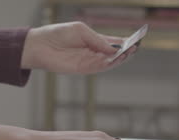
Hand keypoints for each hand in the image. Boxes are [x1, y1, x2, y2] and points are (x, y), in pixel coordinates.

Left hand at [21, 22, 136, 73]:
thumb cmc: (58, 34)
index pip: (114, 42)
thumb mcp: (80, 30)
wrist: (40, 45)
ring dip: (119, 58)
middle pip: (114, 53)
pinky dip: (108, 64)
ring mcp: (89, 61)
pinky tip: (114, 59)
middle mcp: (93, 51)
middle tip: (134, 48)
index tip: (137, 40)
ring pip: (109, 62)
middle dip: (125, 51)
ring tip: (127, 53)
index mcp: (94, 40)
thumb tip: (112, 47)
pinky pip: (99, 68)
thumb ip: (97, 39)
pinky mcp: (83, 69)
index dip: (125, 42)